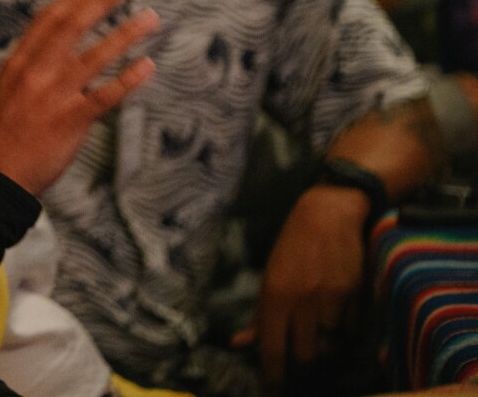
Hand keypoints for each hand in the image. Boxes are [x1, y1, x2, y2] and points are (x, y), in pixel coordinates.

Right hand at [0, 0, 158, 193]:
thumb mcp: (5, 91)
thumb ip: (30, 70)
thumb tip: (54, 54)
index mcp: (19, 62)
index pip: (50, 19)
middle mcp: (37, 71)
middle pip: (74, 25)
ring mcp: (55, 94)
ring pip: (96, 55)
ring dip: (126, 32)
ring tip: (150, 16)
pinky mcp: (71, 120)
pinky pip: (106, 95)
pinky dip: (129, 78)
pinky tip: (148, 66)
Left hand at [230, 184, 367, 386]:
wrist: (329, 215)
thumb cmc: (293, 248)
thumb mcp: (269, 277)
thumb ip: (259, 316)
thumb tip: (238, 344)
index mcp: (274, 295)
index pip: (272, 347)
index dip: (272, 374)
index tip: (272, 387)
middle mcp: (302, 300)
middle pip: (304, 355)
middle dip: (301, 362)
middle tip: (300, 359)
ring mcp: (331, 300)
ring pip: (329, 345)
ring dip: (324, 346)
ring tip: (319, 332)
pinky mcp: (356, 297)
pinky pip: (351, 332)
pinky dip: (344, 332)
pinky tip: (338, 316)